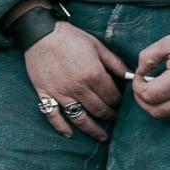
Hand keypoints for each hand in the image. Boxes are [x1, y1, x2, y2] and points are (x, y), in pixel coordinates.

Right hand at [24, 23, 131, 141]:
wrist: (40, 33)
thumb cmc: (70, 37)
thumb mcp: (96, 45)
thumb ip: (115, 63)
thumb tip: (130, 76)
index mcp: (93, 75)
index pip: (112, 97)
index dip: (119, 102)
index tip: (119, 103)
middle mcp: (78, 88)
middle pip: (99, 110)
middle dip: (110, 115)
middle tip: (113, 116)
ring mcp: (61, 93)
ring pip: (80, 118)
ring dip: (93, 130)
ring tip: (102, 136)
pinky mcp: (45, 94)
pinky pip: (53, 116)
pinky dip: (61, 127)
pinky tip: (70, 134)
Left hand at [133, 22, 169, 121]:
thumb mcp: (166, 43)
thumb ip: (146, 58)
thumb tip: (138, 73)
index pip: (149, 96)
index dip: (137, 86)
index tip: (140, 75)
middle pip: (156, 112)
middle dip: (142, 100)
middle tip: (141, 85)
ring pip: (167, 117)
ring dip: (154, 106)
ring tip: (153, 89)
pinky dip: (167, 108)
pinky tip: (166, 93)